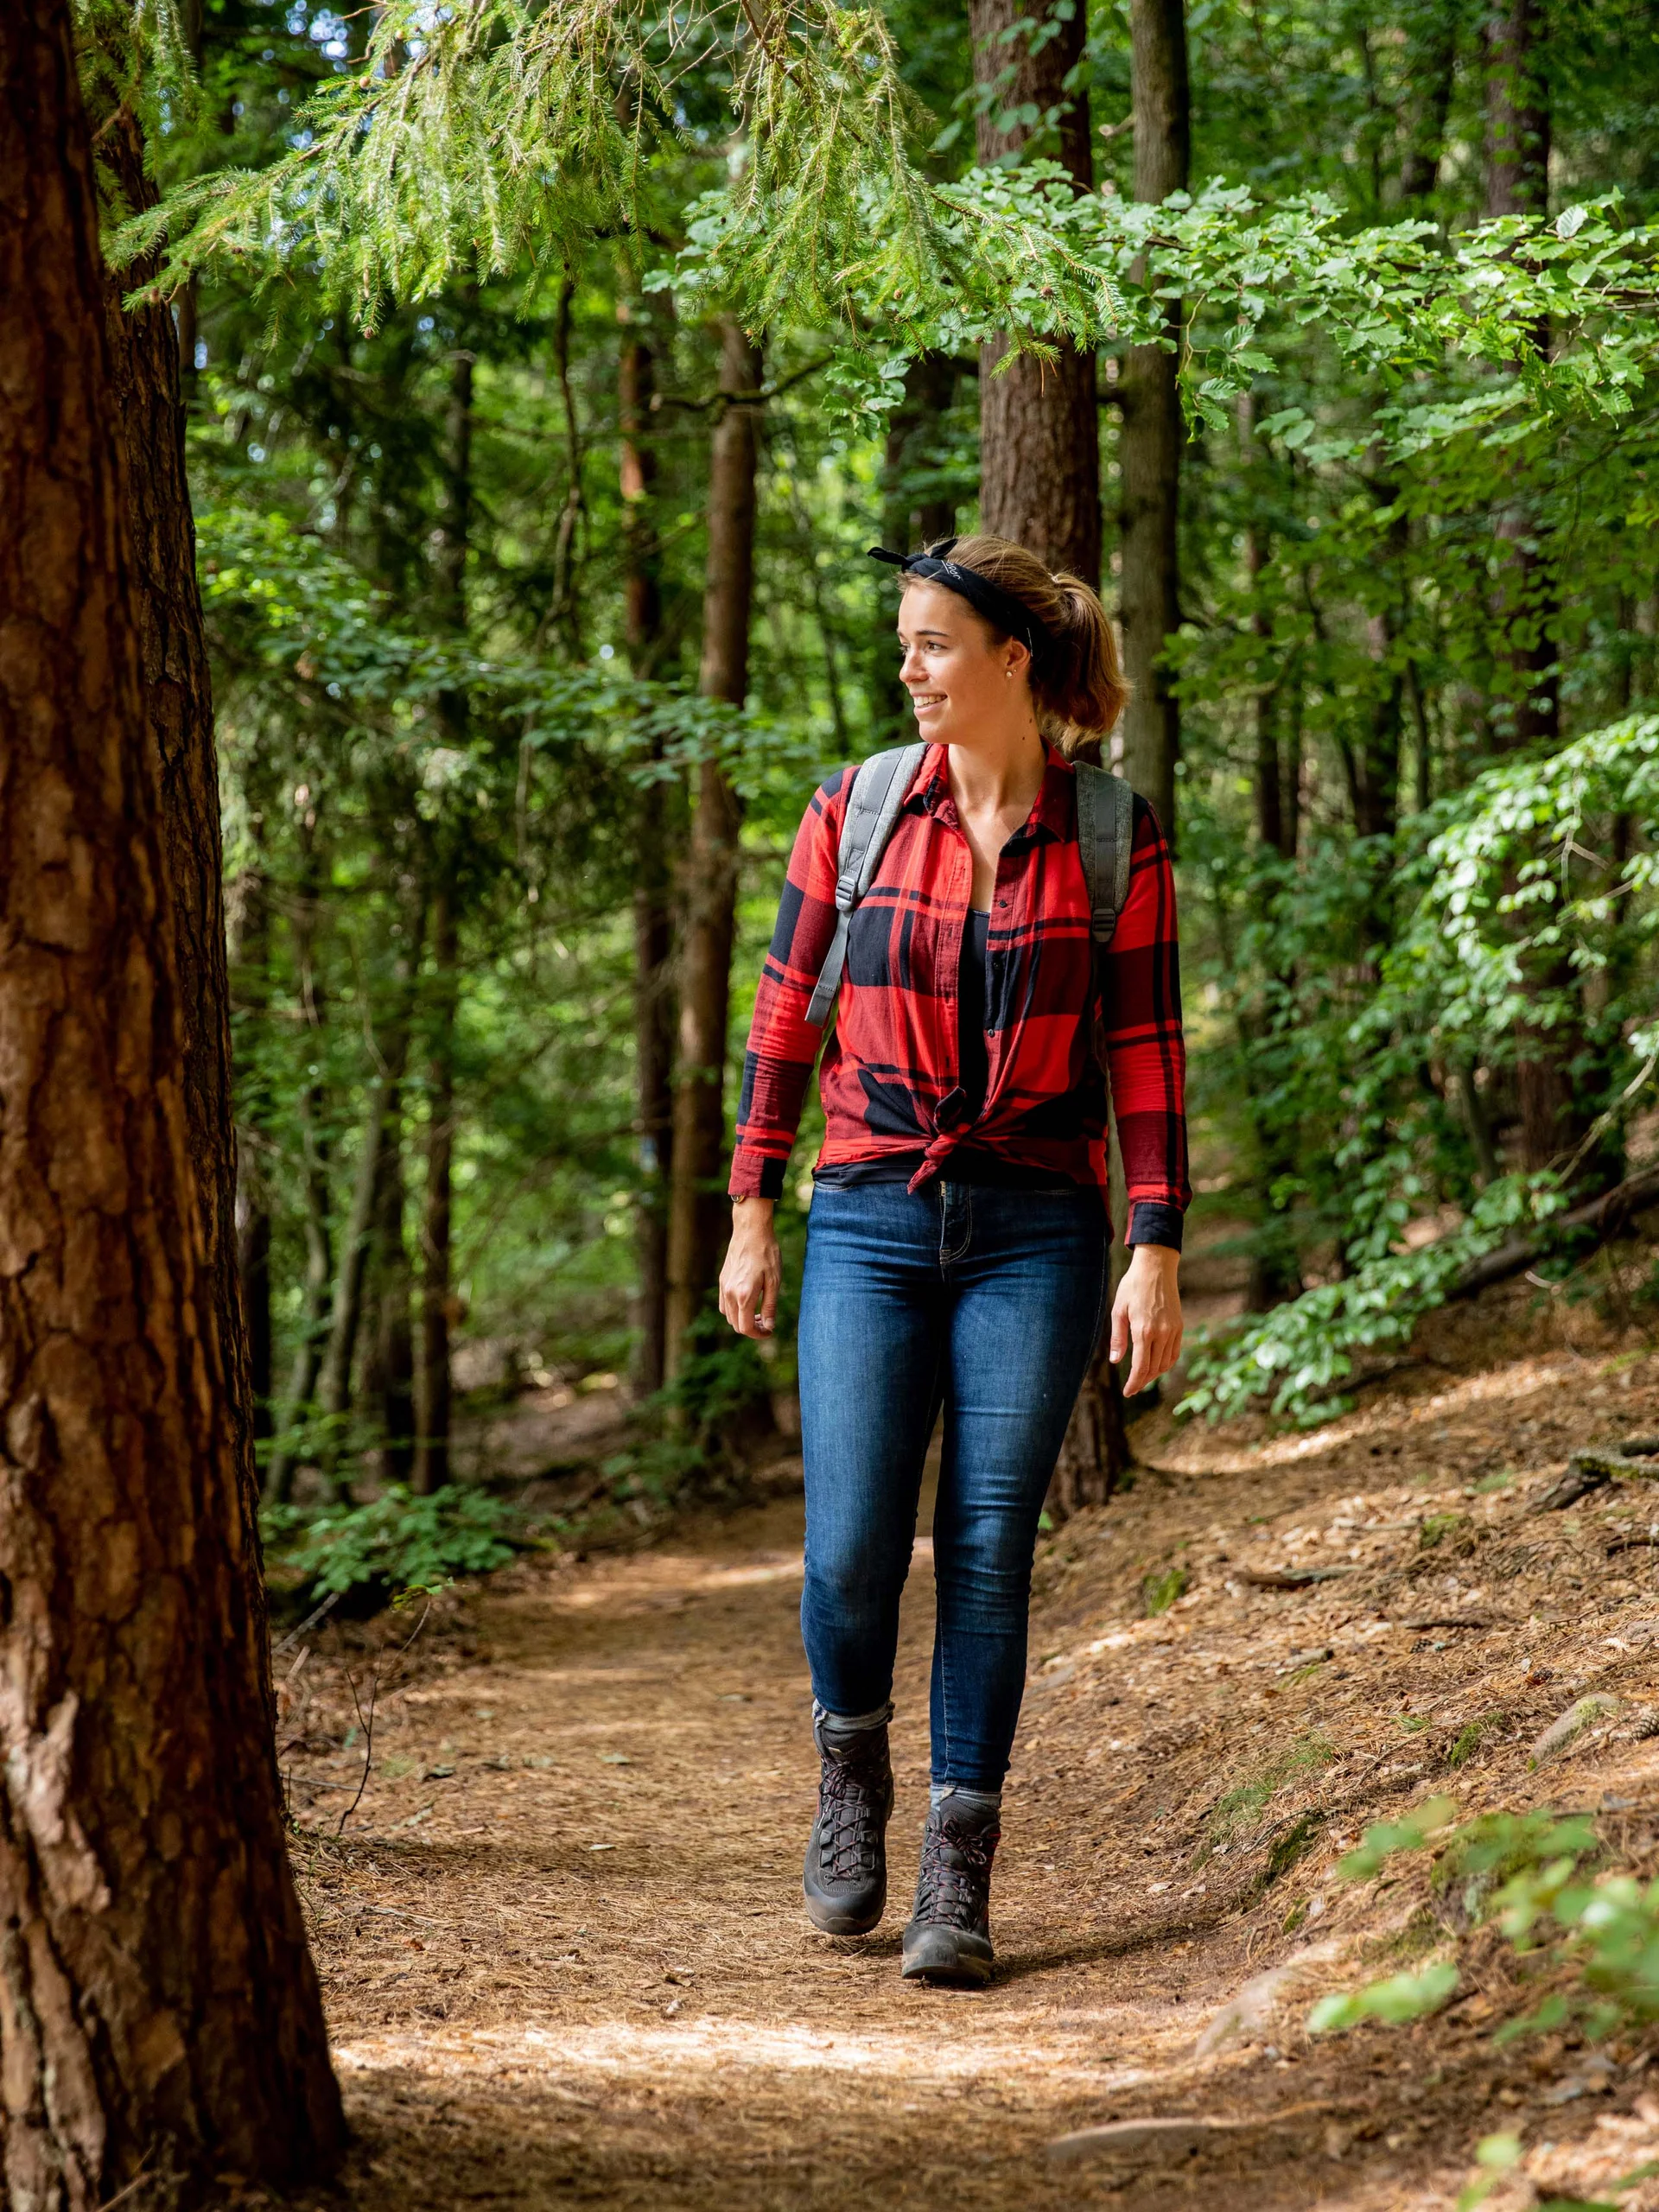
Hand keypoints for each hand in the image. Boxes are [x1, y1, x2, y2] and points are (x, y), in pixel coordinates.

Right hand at [718, 1199, 781, 1338]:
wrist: (751, 1230)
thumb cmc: (767, 1253)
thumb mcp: (774, 1281)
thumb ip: (769, 1307)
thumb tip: (768, 1327)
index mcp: (744, 1295)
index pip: (746, 1328)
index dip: (758, 1335)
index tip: (769, 1331)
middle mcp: (730, 1293)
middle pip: (736, 1325)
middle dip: (751, 1328)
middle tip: (766, 1322)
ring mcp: (724, 1286)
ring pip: (729, 1316)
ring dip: (742, 1320)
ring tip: (758, 1312)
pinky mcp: (722, 1280)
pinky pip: (724, 1304)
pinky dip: (734, 1310)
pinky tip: (748, 1301)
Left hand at [1110, 1244, 1182, 1396]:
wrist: (1156, 1268)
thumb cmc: (1133, 1286)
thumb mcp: (1118, 1310)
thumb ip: (1118, 1337)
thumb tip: (1116, 1361)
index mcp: (1143, 1331)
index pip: (1140, 1367)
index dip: (1134, 1383)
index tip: (1128, 1392)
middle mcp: (1161, 1333)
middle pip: (1153, 1369)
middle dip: (1142, 1381)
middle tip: (1132, 1389)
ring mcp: (1172, 1330)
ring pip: (1165, 1363)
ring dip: (1154, 1374)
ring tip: (1143, 1378)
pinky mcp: (1179, 1326)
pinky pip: (1174, 1352)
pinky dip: (1166, 1363)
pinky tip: (1157, 1366)